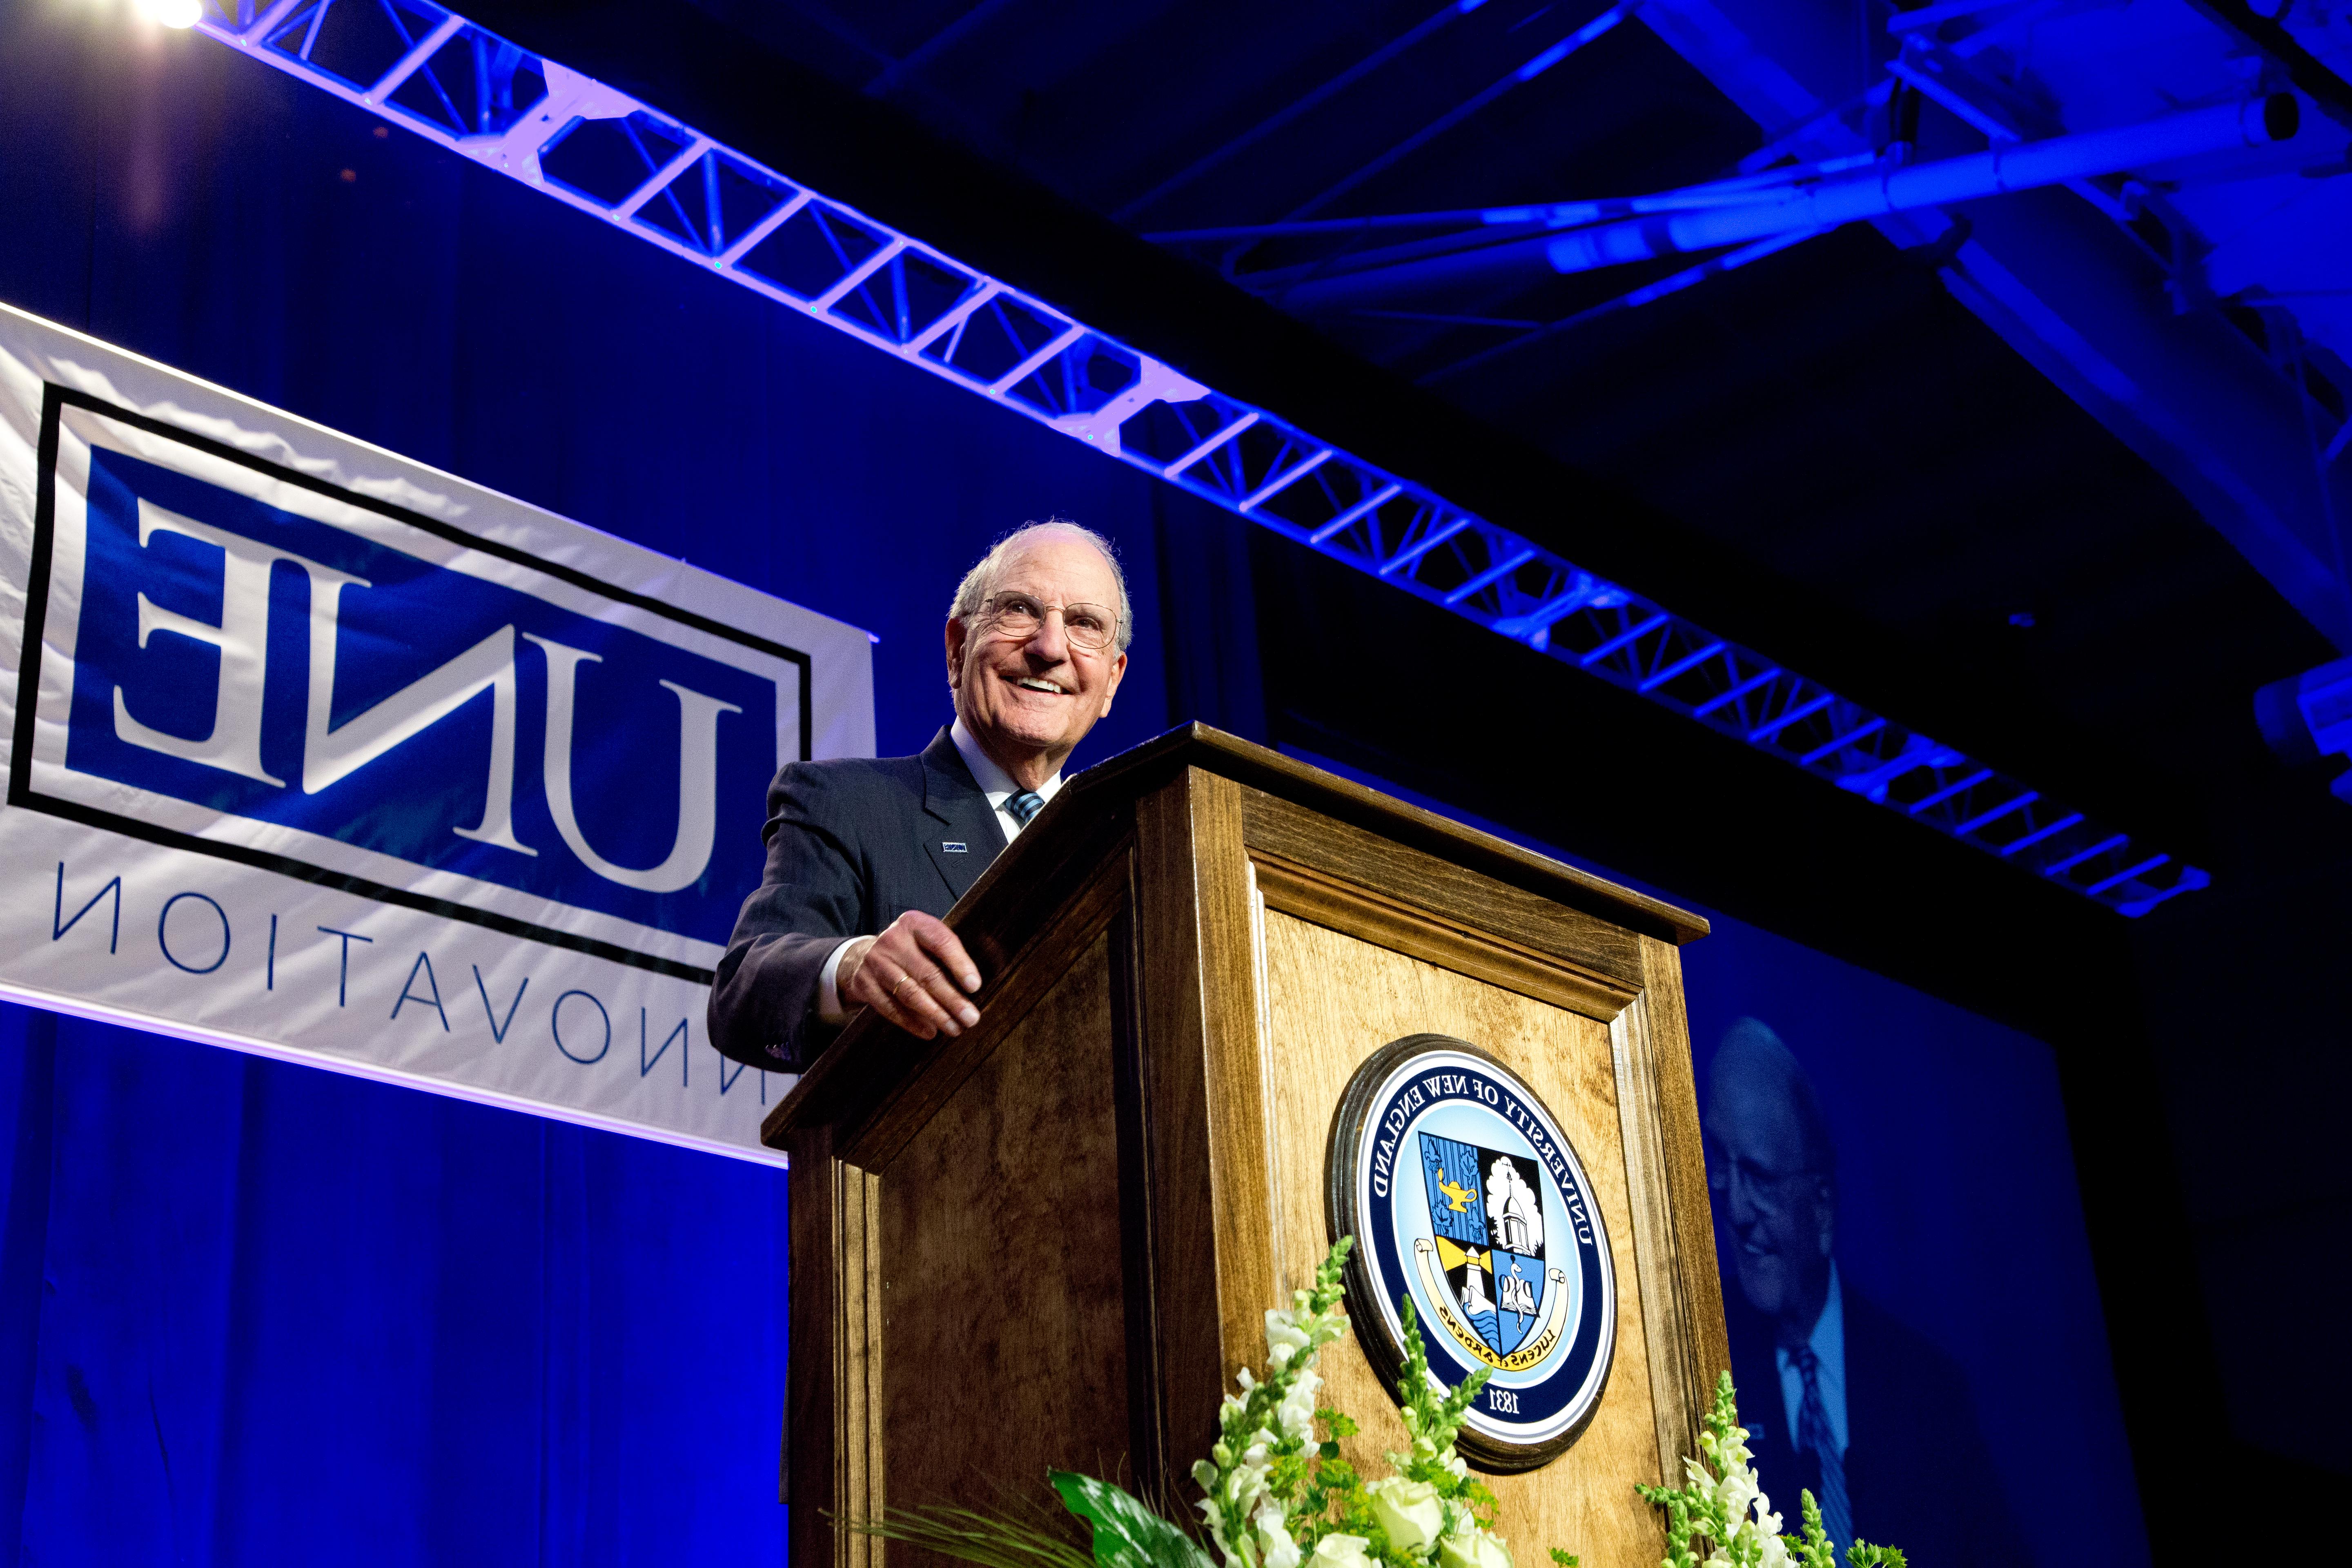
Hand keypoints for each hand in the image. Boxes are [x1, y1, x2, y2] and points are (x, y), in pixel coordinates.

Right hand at [836, 912, 982, 1039]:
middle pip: (927, 973)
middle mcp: (893, 940)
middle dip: (952, 999)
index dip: (960, 965)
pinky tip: (929, 1032)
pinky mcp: (864, 983)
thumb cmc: (911, 950)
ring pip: (909, 993)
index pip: (941, 942)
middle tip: (970, 1018)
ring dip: (935, 1014)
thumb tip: (975, 987)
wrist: (865, 954)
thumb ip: (949, 954)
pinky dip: (911, 1023)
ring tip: (954, 1028)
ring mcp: (875, 961)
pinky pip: (890, 1007)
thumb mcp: (927, 940)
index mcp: (914, 923)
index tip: (975, 986)